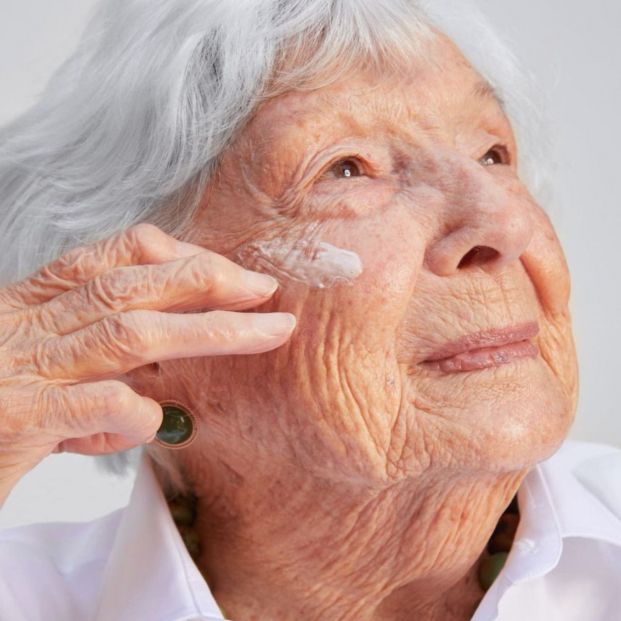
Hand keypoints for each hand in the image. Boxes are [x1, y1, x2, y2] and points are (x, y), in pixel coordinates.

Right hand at [0, 223, 294, 504]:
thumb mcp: (26, 378)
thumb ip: (85, 377)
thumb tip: (149, 398)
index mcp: (27, 310)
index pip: (108, 260)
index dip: (173, 255)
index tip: (225, 270)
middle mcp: (25, 329)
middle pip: (132, 287)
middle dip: (208, 282)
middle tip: (267, 289)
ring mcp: (19, 372)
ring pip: (129, 333)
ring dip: (207, 330)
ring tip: (267, 330)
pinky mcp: (14, 421)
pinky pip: (92, 404)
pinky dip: (133, 410)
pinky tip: (152, 421)